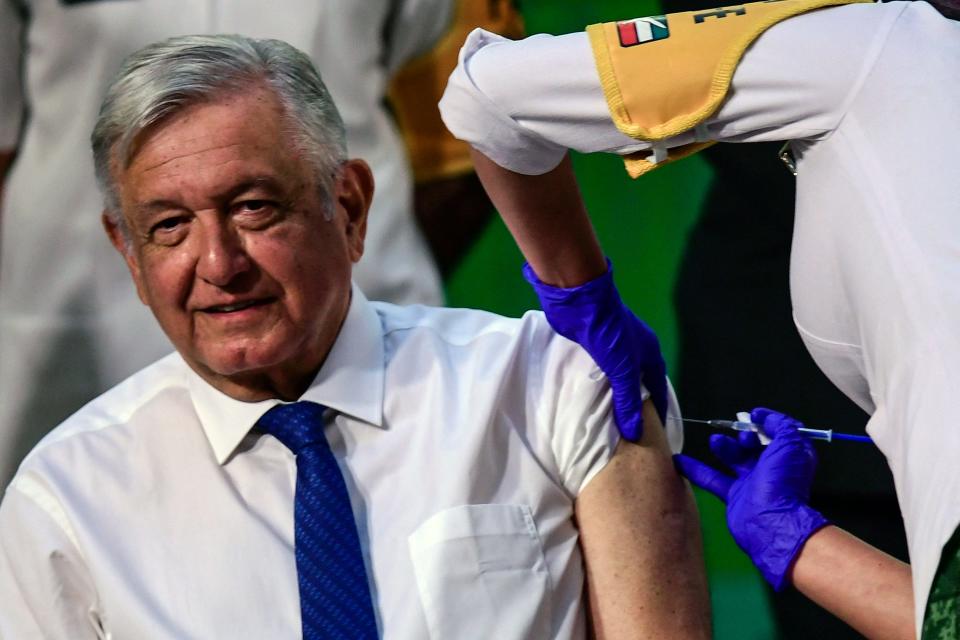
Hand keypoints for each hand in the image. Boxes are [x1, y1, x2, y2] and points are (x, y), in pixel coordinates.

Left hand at [523, 259, 667, 440]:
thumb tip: (635, 432)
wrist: (579, 300)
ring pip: (617, 378)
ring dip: (614, 396)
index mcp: (649, 352)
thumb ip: (628, 400)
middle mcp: (635, 350)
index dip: (658, 408)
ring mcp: (613, 347)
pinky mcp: (593, 346)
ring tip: (610, 423)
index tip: (657, 432)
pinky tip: (590, 402)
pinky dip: (597, 387)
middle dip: (636, 405)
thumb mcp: (623, 368)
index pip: (658, 386)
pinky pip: (599, 373)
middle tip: (630, 431)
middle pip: (638, 383)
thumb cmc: (609, 331)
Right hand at [674, 408, 828, 589]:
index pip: (779, 433)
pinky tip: (679, 459)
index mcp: (789, 456)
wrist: (769, 523)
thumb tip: (766, 417)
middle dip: (744, 435)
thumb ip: (781, 425)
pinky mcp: (734, 496)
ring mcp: (752, 482)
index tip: (753, 414)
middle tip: (739, 434)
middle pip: (754, 445)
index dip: (767, 421)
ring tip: (715, 441)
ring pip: (734, 459)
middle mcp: (772, 468)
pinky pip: (712, 478)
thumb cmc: (782, 482)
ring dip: (723, 446)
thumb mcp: (789, 444)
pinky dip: (695, 468)